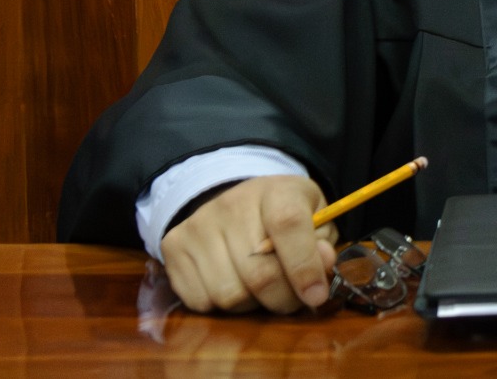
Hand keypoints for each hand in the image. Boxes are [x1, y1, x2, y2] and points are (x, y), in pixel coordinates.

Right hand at [159, 176, 338, 313]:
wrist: (239, 201)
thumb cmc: (284, 214)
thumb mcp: (316, 219)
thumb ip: (323, 243)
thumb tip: (323, 265)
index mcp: (275, 191)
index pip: (289, 225)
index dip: (304, 266)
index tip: (316, 295)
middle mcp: (231, 204)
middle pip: (258, 272)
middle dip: (282, 298)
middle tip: (292, 297)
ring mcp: (198, 224)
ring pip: (229, 295)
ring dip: (251, 304)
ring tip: (260, 286)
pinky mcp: (174, 246)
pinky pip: (200, 301)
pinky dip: (222, 306)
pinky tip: (233, 283)